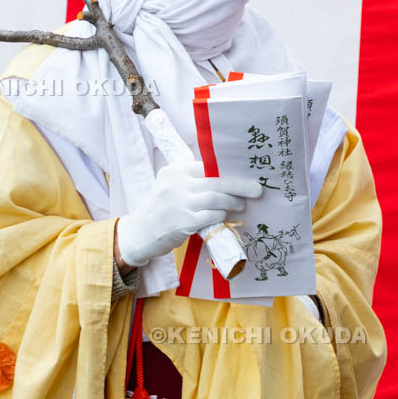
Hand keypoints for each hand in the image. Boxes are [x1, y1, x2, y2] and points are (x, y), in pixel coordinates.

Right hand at [116, 160, 262, 267]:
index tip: (244, 173)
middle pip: (215, 181)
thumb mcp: (170, 188)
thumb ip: (192, 181)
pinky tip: (224, 217)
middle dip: (239, 185)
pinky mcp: (183, 222)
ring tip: (241, 205)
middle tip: (257, 189)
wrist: (140, 233)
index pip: (206, 166)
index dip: (227, 170)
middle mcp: (175, 185)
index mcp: (174, 172)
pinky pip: (210, 216)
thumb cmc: (161, 209)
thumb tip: (228, 179)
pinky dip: (221, 216)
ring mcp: (178, 204)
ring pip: (215, 198)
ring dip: (232, 202)